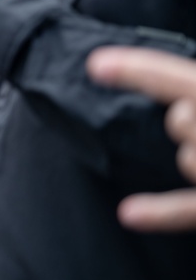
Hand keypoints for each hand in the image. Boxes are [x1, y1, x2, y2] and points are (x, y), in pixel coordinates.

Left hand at [88, 46, 195, 231]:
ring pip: (188, 159)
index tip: (95, 65)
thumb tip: (179, 99)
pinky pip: (186, 210)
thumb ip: (195, 86)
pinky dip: (160, 213)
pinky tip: (129, 214)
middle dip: (187, 119)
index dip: (137, 70)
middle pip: (181, 119)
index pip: (176, 80)